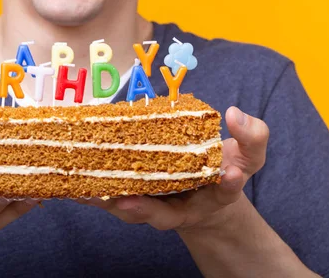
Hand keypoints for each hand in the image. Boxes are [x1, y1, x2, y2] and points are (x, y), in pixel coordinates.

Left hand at [78, 107, 268, 231]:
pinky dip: (96, 193)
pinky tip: (75, 184)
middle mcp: (183, 206)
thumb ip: (253, 136)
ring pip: (132, 209)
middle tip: (128, 202)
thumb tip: (236, 114)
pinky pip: (115, 197)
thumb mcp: (249, 154)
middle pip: (162, 215)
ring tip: (87, 193)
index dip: (227, 184)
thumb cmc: (225, 169)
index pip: (225, 191)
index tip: (228, 175)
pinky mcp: (136, 195)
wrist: (207, 191)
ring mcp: (157, 203)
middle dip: (145, 210)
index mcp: (215, 195)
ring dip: (109, 202)